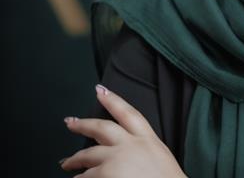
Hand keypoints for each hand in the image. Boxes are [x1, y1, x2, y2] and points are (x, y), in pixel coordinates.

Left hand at [60, 84, 186, 177]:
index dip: (114, 100)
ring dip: (75, 159)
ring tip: (66, 163)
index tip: (101, 90)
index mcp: (148, 139)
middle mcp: (130, 145)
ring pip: (89, 155)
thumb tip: (129, 151)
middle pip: (102, 128)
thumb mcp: (161, 157)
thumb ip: (144, 149)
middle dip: (84, 123)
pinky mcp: (105, 175)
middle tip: (70, 122)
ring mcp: (116, 160)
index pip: (129, 113)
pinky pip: (86, 176)